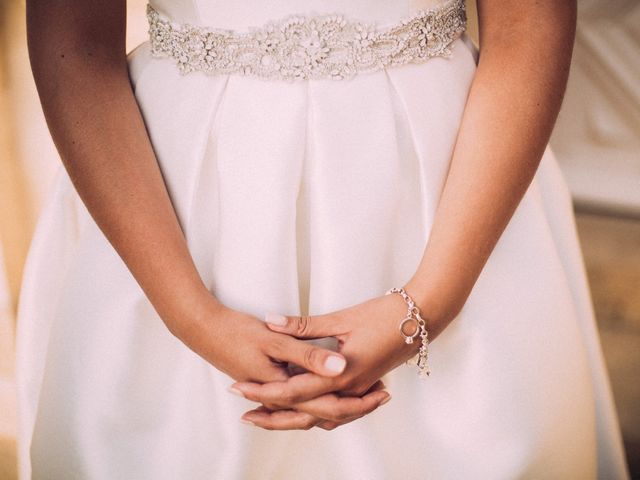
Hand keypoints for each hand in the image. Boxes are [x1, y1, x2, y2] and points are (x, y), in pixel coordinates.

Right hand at [170, 297, 390, 427]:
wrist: (199, 327)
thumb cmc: (233, 330)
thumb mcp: (274, 337)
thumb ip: (308, 352)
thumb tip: (340, 366)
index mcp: (284, 386)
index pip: (327, 404)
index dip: (359, 401)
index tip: (383, 393)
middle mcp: (280, 393)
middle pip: (323, 412)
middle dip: (355, 407)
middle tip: (383, 396)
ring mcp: (272, 390)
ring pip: (312, 408)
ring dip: (339, 404)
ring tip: (367, 395)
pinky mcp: (267, 381)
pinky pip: (300, 399)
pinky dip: (319, 398)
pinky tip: (329, 385)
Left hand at [232, 290, 424, 429]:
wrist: (423, 317)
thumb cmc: (384, 315)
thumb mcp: (341, 318)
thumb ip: (304, 326)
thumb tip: (271, 321)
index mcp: (342, 374)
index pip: (293, 392)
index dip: (263, 392)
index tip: (239, 389)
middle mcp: (350, 389)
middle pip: (305, 414)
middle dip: (273, 417)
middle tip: (247, 416)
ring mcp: (360, 391)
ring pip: (322, 418)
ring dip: (294, 419)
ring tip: (268, 416)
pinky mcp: (366, 386)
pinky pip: (337, 411)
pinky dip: (317, 413)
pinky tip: (305, 407)